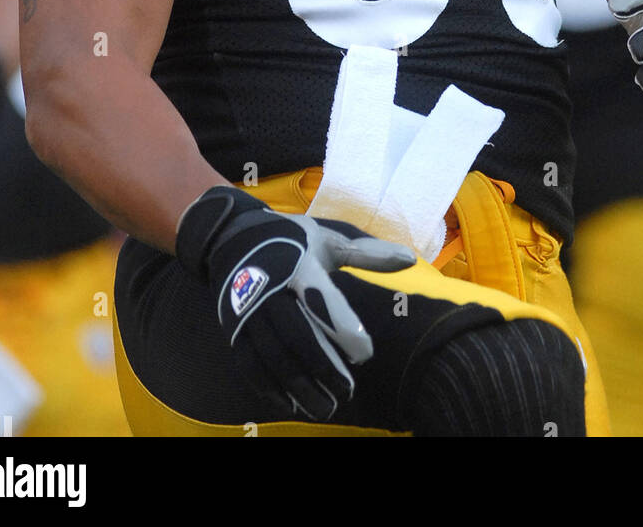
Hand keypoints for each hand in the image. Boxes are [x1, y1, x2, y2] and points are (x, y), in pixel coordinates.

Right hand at [176, 186, 415, 420]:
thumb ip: (367, 255)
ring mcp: (249, 312)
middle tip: (347, 393)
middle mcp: (272, 290)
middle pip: (299, 338)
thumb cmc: (291, 240)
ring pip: (275, 356)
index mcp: (300, 267)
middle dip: (324, 369)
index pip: (324, 303)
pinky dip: (270, 387)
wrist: (232, 236)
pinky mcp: (233, 328)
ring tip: (324, 407)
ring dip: (300, 386)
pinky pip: (250, 364)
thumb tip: (411, 259)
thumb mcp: (327, 240)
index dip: (345, 331)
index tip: (365, 355)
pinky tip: (290, 404)